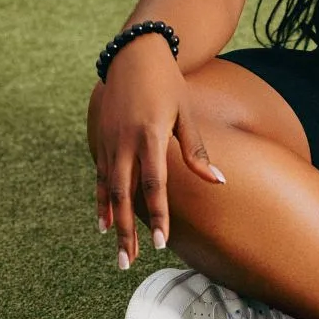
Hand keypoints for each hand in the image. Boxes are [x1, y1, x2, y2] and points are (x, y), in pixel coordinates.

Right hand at [92, 38, 223, 267]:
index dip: (157, 215)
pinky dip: (101, 202)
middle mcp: (125, 141)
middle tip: (128, 263)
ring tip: (119, 252)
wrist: (133, 54)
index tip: (162, 243)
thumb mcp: (185, 114)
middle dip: (127, 232)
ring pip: (108, 190)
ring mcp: (109, 141)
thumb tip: (219, 182)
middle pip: (124, 195)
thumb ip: (196, 151)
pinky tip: (104, 224)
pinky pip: (99, 177)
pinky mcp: (101, 140)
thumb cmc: (167, 84)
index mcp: (150, 135)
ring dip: (113, 223)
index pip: (154, 184)